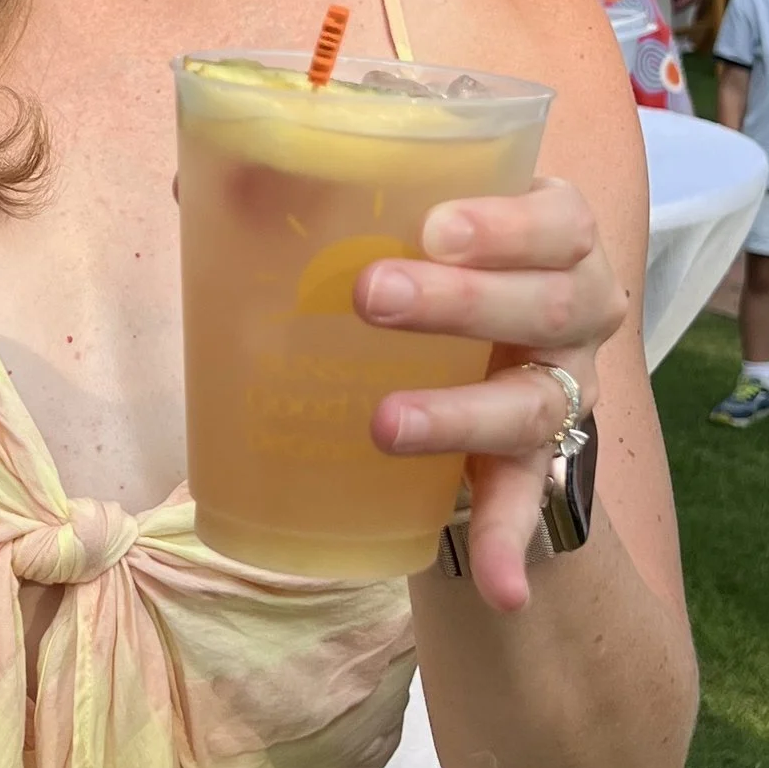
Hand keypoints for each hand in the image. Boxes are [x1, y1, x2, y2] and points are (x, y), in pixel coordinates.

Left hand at [357, 174, 631, 615]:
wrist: (467, 381)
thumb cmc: (423, 284)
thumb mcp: (391, 235)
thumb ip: (313, 203)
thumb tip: (194, 177)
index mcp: (550, 238)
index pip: (557, 218)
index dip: (504, 221)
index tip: (431, 223)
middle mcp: (574, 313)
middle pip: (544, 304)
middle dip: (460, 302)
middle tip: (369, 295)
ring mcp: (561, 393)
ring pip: (532, 404)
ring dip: (460, 416)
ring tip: (385, 425)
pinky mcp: (537, 468)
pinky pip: (528, 510)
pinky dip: (512, 550)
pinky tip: (502, 589)